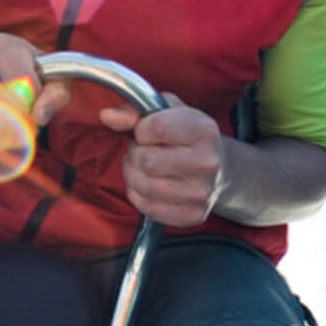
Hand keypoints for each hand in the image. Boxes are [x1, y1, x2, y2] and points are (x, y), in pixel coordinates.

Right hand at [0, 33, 69, 126]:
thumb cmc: (26, 71)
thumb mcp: (50, 75)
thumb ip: (55, 93)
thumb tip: (38, 117)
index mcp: (2, 46)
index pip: (22, 83)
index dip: (35, 104)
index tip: (37, 110)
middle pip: (0, 105)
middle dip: (18, 123)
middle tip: (25, 127)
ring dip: (1, 134)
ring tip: (10, 127)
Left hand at [99, 96, 225, 227]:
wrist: (220, 171)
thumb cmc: (186, 136)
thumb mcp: (167, 112)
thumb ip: (134, 111)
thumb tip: (106, 116)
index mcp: (204, 130)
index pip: (156, 128)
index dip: (141, 129)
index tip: (147, 132)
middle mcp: (207, 162)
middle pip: (146, 160)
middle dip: (135, 154)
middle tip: (143, 152)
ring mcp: (201, 192)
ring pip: (143, 185)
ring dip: (133, 175)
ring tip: (143, 168)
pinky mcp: (192, 215)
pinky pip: (147, 207)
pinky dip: (138, 195)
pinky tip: (148, 185)